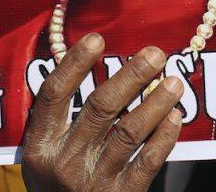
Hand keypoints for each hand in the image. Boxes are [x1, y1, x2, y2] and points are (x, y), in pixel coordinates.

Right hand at [21, 33, 184, 190]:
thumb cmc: (57, 187)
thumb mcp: (44, 156)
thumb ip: (59, 120)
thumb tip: (85, 65)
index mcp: (40, 146)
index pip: (54, 94)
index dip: (73, 64)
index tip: (96, 38)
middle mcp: (64, 162)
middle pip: (100, 107)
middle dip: (130, 75)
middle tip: (154, 53)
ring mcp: (93, 181)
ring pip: (129, 131)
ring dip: (155, 102)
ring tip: (174, 81)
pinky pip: (147, 162)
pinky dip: (163, 136)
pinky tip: (175, 116)